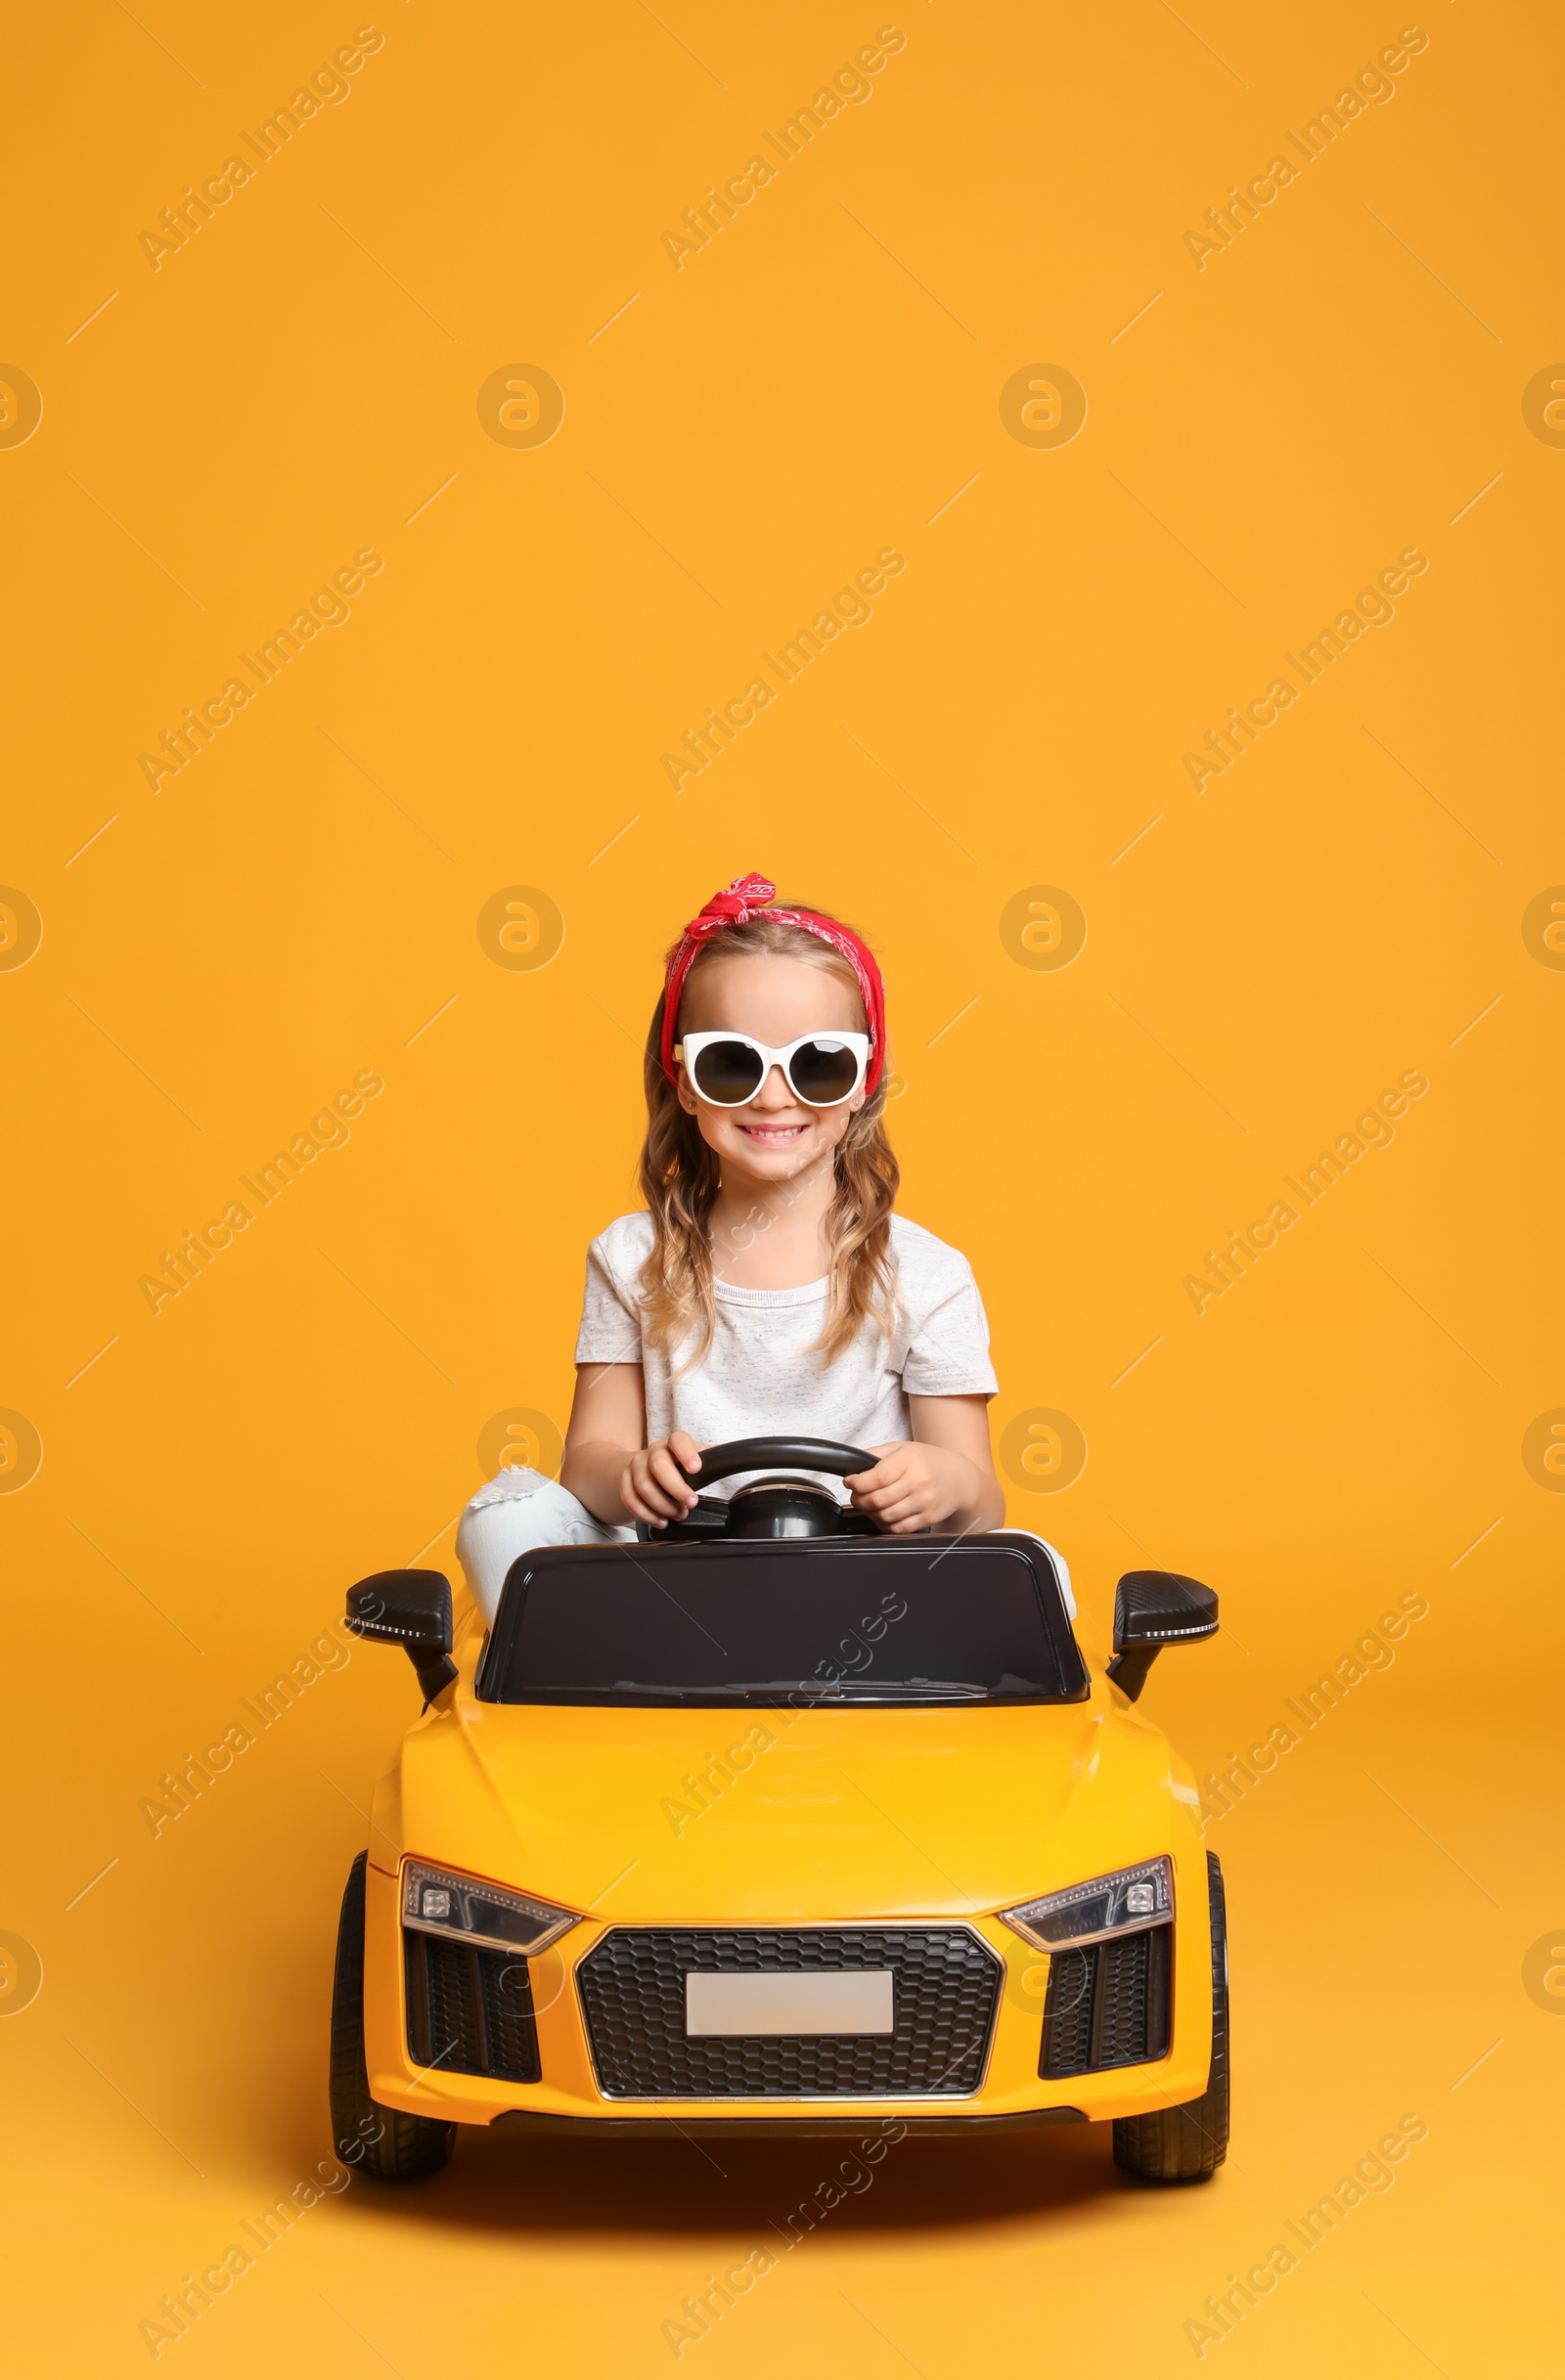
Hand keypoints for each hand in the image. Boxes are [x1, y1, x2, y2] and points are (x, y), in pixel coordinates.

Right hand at [620, 1431, 707, 1527]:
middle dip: (676, 1489)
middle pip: (659, 1466)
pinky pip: (630, 1499)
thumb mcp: (694, 1458)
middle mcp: (653, 1451)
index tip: (696, 1469)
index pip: (678, 1440)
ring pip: (644, 1487)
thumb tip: (727, 1464)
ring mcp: (636, 1465)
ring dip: (663, 1506)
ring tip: (678, 1514)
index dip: (686, 1453)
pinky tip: (660, 1520)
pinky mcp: (625, 1481)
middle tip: (691, 1503)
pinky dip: (646, 1514)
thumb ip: (708, 1461)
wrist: (645, 1465)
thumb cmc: (676, 1464)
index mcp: (673, 1443)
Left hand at [844, 1440, 979, 1534]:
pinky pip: (899, 1528)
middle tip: (857, 1495)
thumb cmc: (930, 1462)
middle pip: (878, 1499)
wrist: (960, 1478)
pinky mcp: (927, 1518)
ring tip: (869, 1505)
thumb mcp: (903, 1448)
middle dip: (859, 1499)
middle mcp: (918, 1482)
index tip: (850, 1482)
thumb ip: (877, 1454)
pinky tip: (883, 1516)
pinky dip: (885, 1525)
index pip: (877, 1477)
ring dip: (870, 1513)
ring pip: (886, 1516)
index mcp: (909, 1460)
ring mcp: (924, 1502)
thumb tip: (853, 1465)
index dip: (857, 1483)